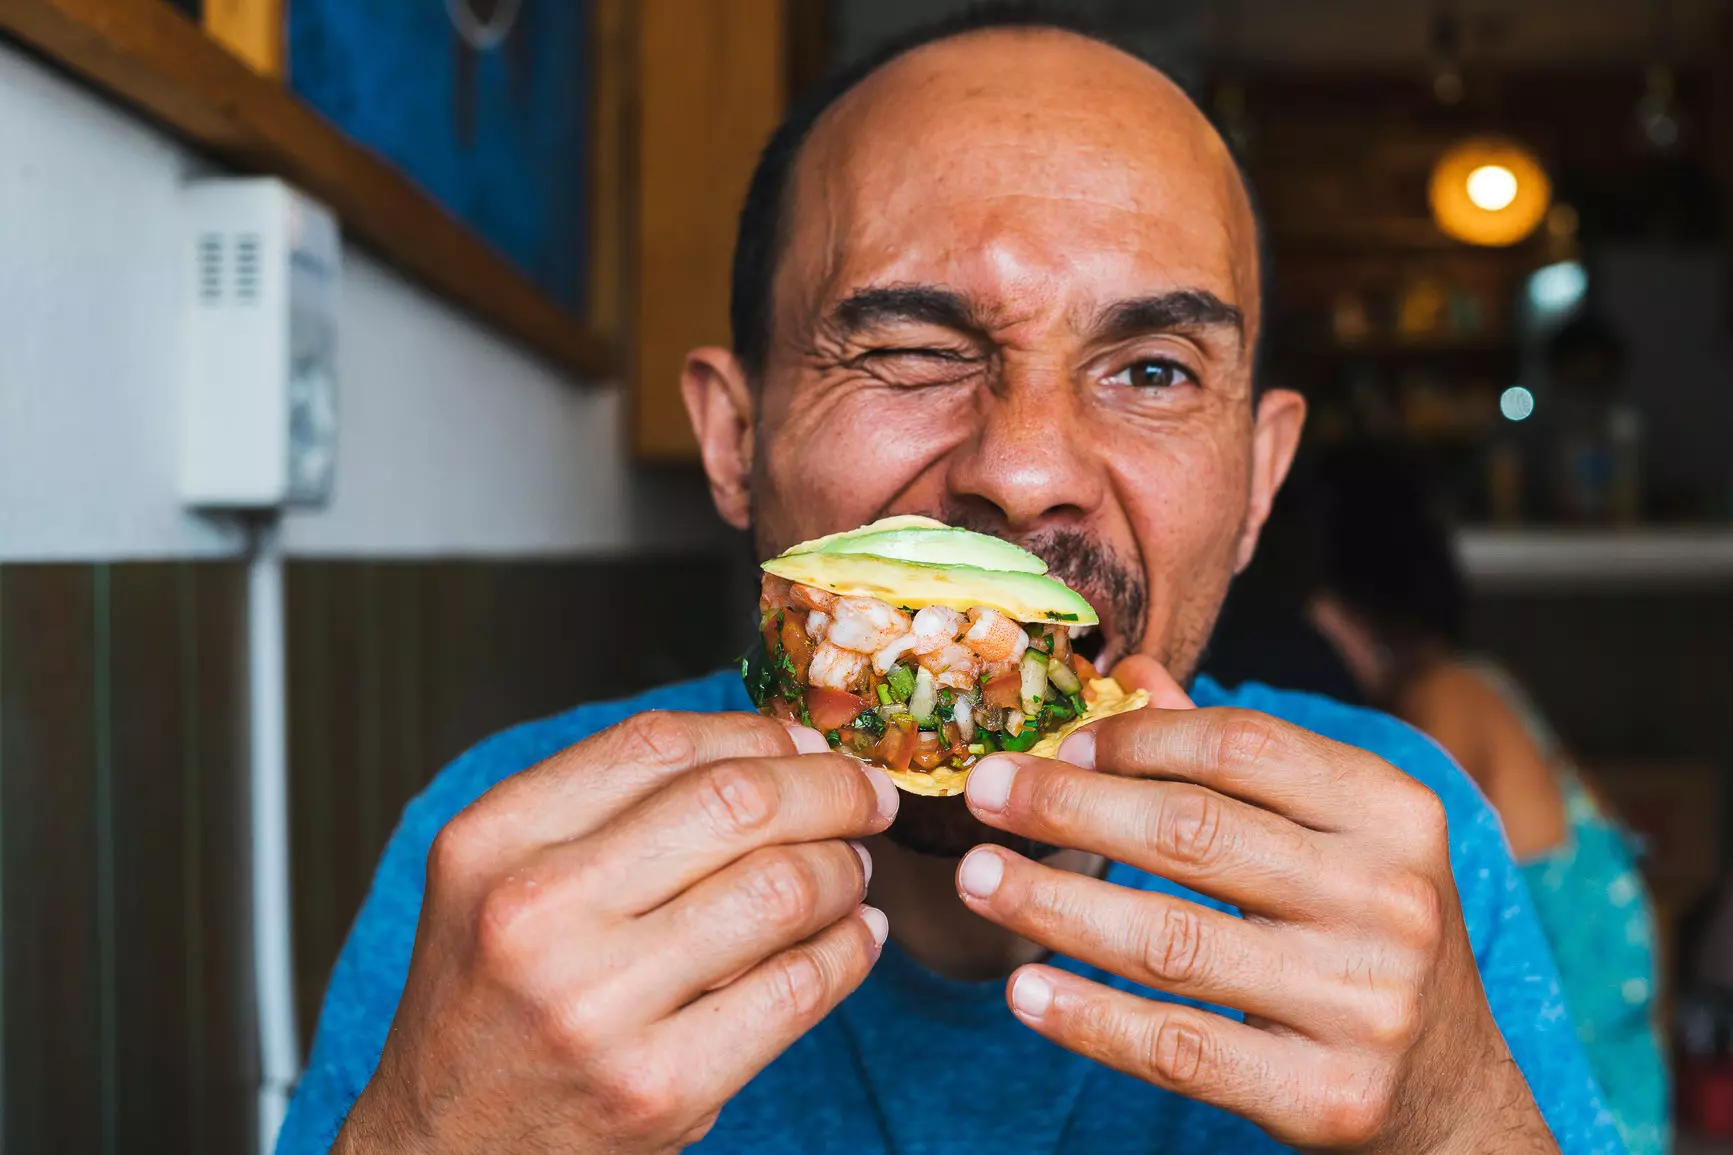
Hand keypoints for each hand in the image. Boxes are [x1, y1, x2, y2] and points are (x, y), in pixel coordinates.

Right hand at [336, 711, 896, 1153]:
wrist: (442, 1151)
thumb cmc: (491, 1002)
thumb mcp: (500, 878)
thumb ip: (610, 808)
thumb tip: (775, 749)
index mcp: (494, 841)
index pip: (659, 744)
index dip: (760, 730)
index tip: (809, 745)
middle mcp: (533, 913)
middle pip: (734, 802)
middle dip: (830, 788)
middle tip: (866, 799)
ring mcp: (595, 1006)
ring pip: (781, 888)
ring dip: (845, 869)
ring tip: (854, 872)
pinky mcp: (657, 1088)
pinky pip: (797, 988)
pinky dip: (851, 950)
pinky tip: (854, 938)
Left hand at [953, 659, 1556, 1152]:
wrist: (1452, 1097)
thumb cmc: (1365, 937)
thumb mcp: (1333, 837)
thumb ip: (1233, 759)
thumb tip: (1129, 676)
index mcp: (1393, 813)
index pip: (1242, 746)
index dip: (1136, 739)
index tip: (1057, 745)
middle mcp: (1390, 900)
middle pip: (1193, 832)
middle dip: (1068, 806)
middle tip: (982, 792)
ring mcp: (1363, 1002)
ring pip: (1170, 940)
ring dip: (1053, 903)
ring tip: (977, 880)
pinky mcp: (1327, 1096)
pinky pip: (1177, 1048)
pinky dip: (1089, 1017)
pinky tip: (1023, 989)